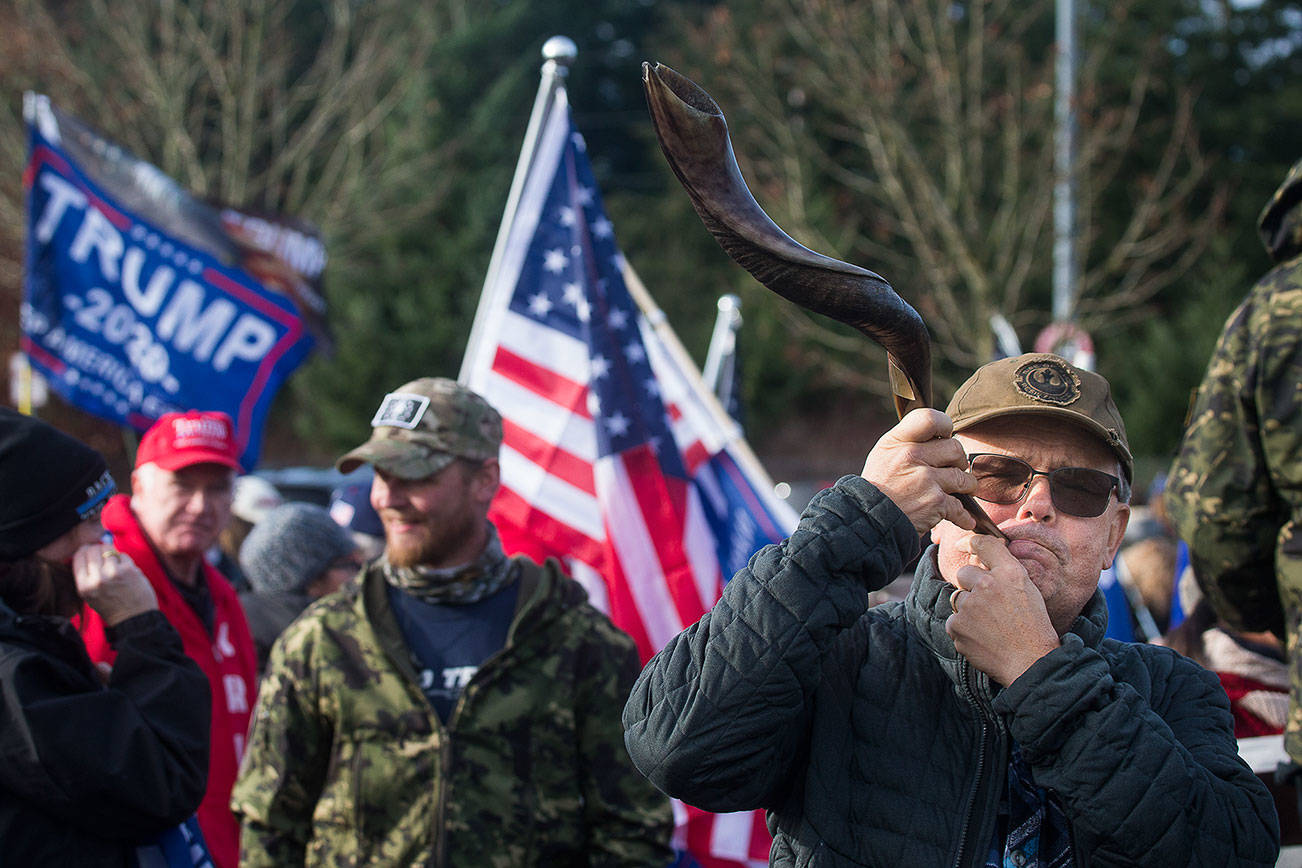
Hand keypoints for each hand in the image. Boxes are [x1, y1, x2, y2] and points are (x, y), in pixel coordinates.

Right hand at [71, 543, 157, 627]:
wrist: (134, 618)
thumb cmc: (112, 605)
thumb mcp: (90, 595)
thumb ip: (86, 575)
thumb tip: (87, 549)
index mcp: (84, 586)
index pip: (79, 557)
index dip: (84, 550)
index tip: (89, 550)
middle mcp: (97, 579)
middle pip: (92, 550)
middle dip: (98, 549)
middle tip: (103, 554)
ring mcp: (113, 573)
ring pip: (108, 550)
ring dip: (111, 553)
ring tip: (115, 563)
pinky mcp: (129, 570)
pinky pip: (122, 555)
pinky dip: (124, 559)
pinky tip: (125, 569)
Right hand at [861, 409, 978, 534]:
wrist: (868, 523)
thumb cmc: (879, 487)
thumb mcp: (884, 454)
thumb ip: (909, 441)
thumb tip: (942, 434)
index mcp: (897, 441)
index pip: (930, 418)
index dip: (945, 425)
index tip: (945, 436)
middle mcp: (911, 456)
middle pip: (955, 447)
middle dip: (958, 461)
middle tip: (952, 470)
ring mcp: (925, 479)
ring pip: (964, 477)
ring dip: (965, 487)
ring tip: (958, 492)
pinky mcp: (935, 502)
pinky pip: (961, 506)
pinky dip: (963, 516)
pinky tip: (962, 519)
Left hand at [945, 533, 1059, 685]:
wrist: (1031, 662)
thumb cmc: (1034, 628)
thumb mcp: (1028, 591)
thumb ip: (1005, 573)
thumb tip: (984, 561)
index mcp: (1009, 573)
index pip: (984, 545)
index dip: (970, 542)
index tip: (962, 544)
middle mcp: (987, 584)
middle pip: (963, 573)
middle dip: (971, 586)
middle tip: (987, 606)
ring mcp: (969, 605)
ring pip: (958, 599)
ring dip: (968, 610)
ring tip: (990, 626)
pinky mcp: (957, 625)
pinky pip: (954, 621)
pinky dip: (964, 630)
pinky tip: (983, 639)